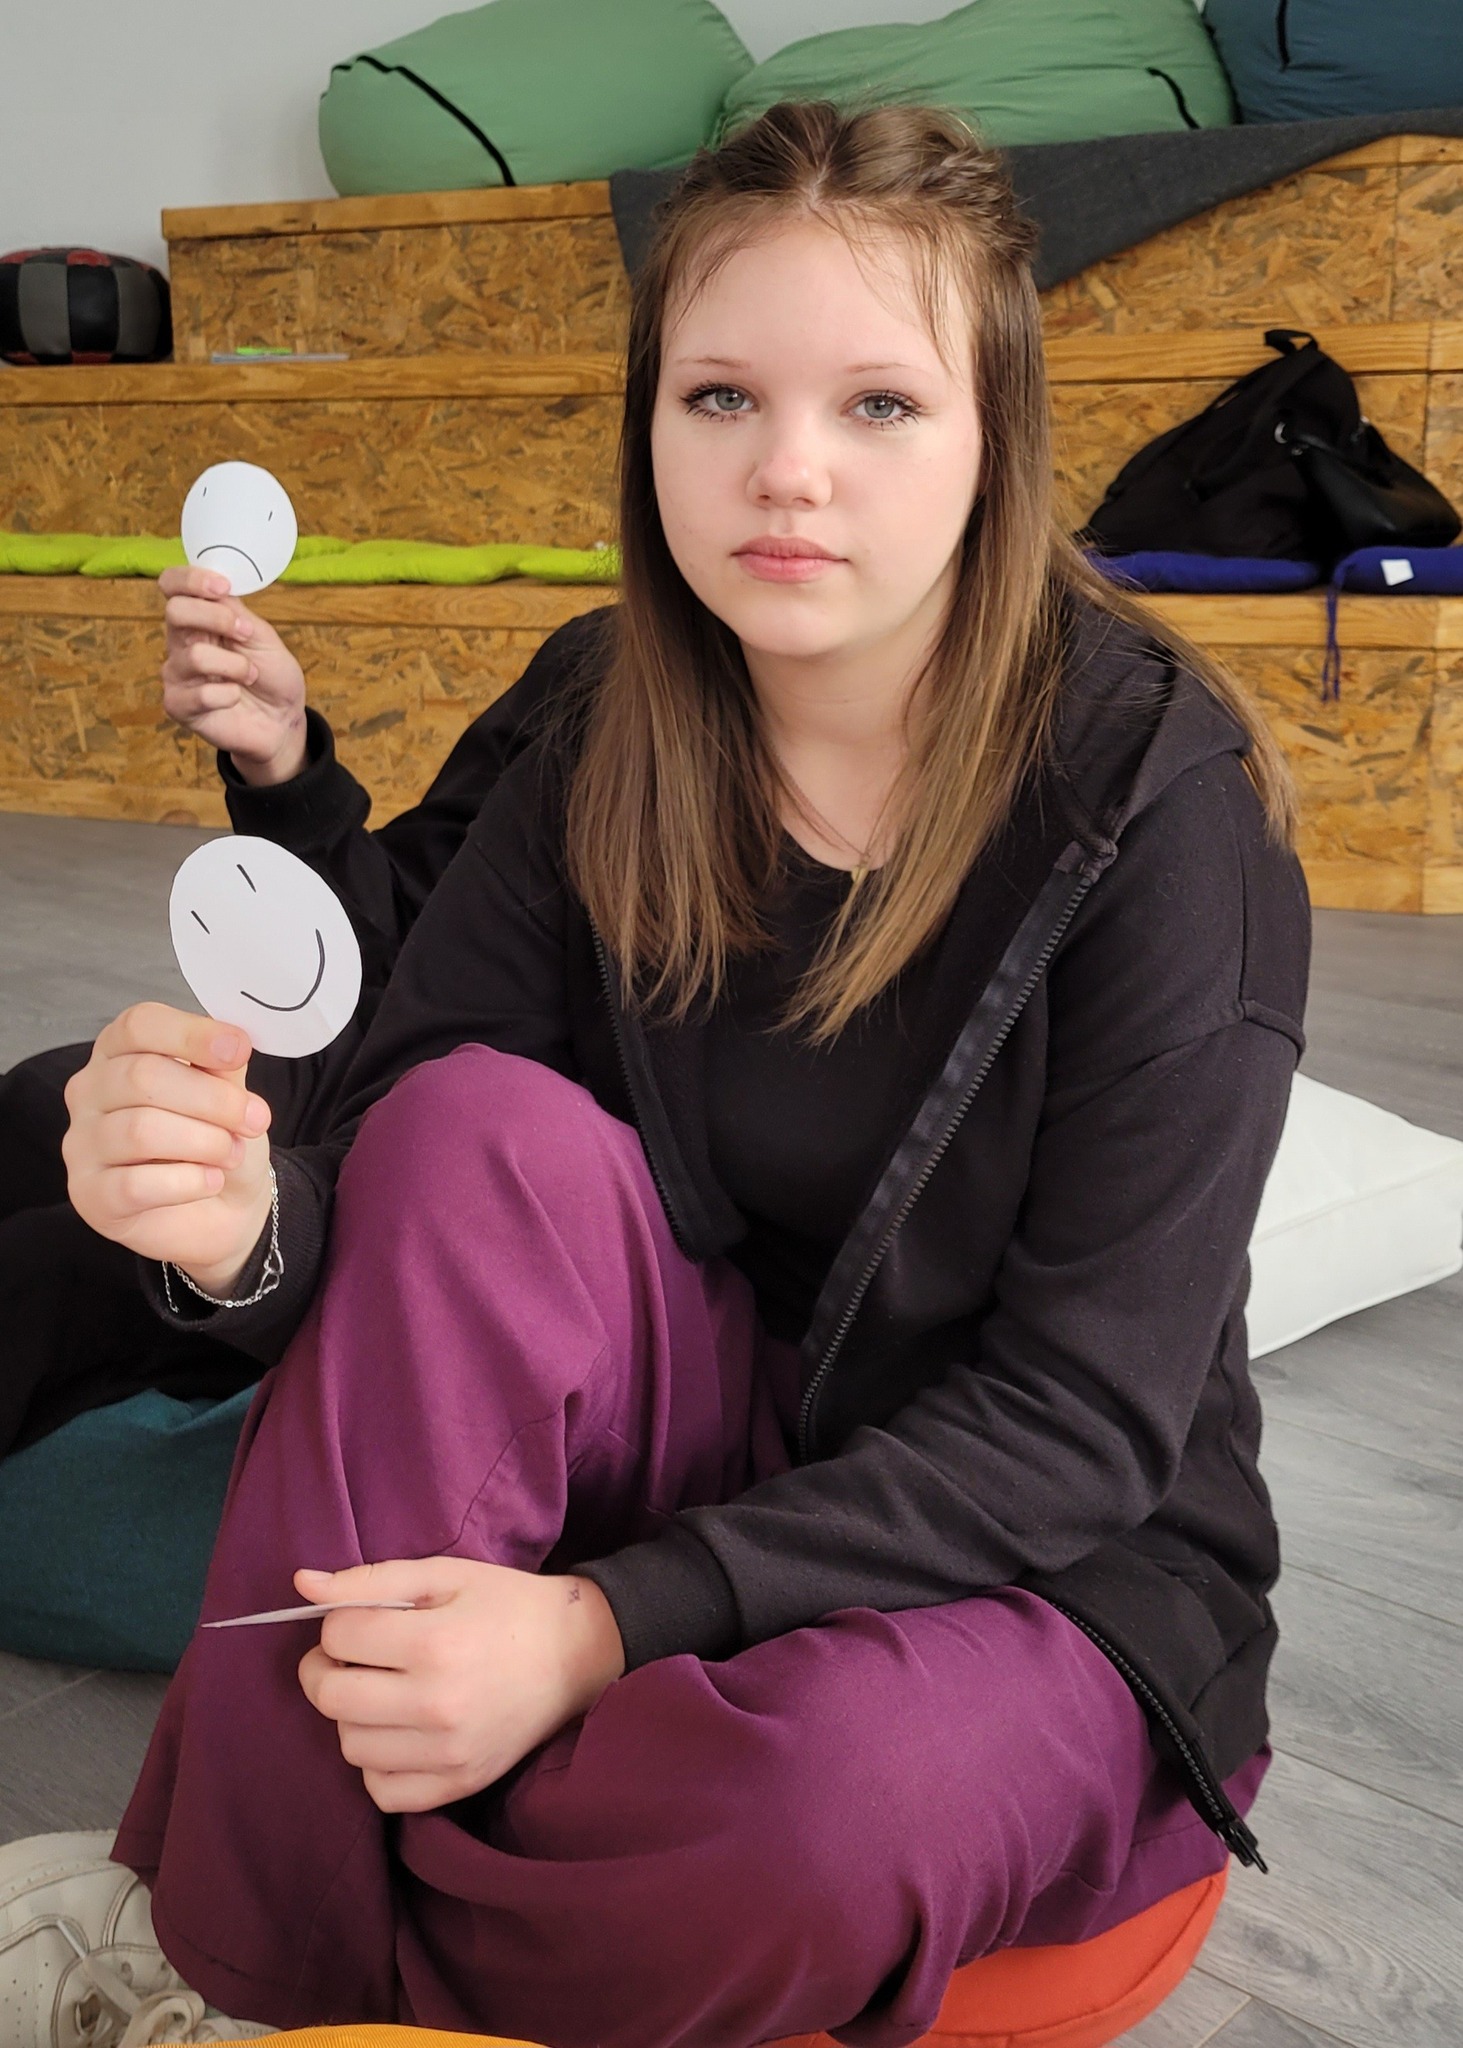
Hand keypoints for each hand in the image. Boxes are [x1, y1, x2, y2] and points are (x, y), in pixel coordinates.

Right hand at [62, 1002, 274, 1292]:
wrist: (224, 1208)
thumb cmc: (217, 1139)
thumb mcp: (230, 1093)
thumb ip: (223, 1065)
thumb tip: (232, 1041)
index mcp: (119, 1052)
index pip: (139, 1025)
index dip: (191, 1034)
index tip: (240, 1050)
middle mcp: (90, 1092)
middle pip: (142, 1076)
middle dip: (213, 1099)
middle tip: (254, 1119)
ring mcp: (82, 1145)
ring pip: (140, 1130)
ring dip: (205, 1142)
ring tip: (231, 1153)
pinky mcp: (90, 1196)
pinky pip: (137, 1184)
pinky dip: (189, 1182)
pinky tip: (209, 1181)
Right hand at [159, 565, 307, 785]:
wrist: (282, 720)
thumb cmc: (271, 676)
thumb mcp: (262, 636)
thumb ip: (235, 612)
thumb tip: (216, 585)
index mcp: (198, 618)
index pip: (172, 585)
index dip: (191, 579)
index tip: (223, 587)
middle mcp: (181, 642)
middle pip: (175, 612)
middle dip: (217, 619)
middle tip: (245, 634)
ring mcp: (176, 674)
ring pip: (194, 656)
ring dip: (235, 665)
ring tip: (250, 675)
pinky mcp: (178, 706)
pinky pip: (201, 694)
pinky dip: (229, 695)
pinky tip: (235, 698)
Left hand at [295, 1557, 627, 1813]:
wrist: (576, 1655)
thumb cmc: (505, 1605)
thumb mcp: (444, 1574)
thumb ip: (369, 1580)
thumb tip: (302, 1584)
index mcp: (434, 1643)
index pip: (338, 1637)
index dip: (339, 1623)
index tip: (365, 1621)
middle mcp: (437, 1705)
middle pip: (331, 1697)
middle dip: (327, 1669)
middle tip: (354, 1656)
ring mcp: (448, 1753)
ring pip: (350, 1745)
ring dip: (352, 1715)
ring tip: (383, 1691)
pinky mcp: (459, 1784)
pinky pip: (381, 1790)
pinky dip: (377, 1763)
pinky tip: (398, 1732)